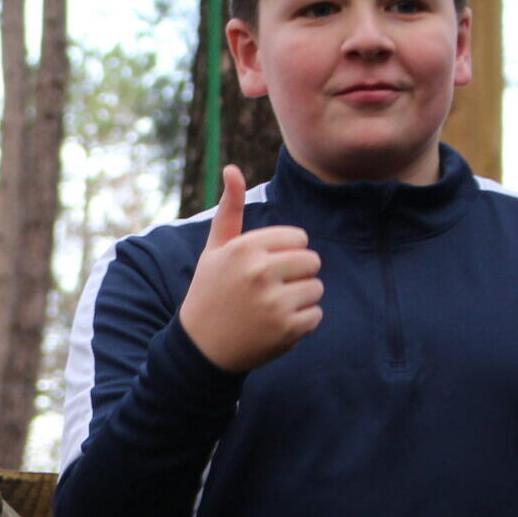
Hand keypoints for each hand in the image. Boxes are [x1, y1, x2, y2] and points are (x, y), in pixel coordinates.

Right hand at [176, 166, 322, 372]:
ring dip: (301, 299)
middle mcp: (259, 272)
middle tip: (272, 289)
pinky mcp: (286, 330)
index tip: (267, 267)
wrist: (201, 348)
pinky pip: (316, 315)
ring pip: (316, 289)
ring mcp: (274, 303)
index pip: (298, 238)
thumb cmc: (210, 291)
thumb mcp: (214, 249)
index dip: (287, 253)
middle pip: (312, 261)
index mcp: (245, 248)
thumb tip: (233, 168)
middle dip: (298, 274)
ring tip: (273, 308)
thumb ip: (229, 209)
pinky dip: (302, 322)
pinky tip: (276, 325)